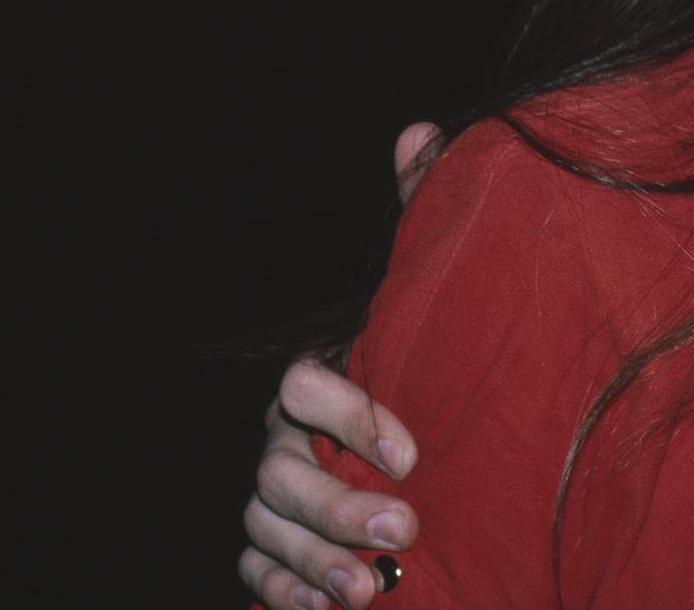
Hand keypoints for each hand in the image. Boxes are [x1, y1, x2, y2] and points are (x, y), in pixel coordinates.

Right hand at [238, 124, 444, 609]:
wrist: (434, 441)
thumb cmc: (428, 358)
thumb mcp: (435, 294)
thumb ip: (426, 216)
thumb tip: (424, 131)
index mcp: (316, 378)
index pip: (302, 388)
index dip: (351, 416)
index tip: (413, 450)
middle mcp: (282, 439)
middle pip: (281, 475)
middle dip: (337, 506)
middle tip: (406, 526)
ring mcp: (273, 494)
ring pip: (266, 529)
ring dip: (315, 560)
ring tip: (372, 585)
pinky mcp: (277, 548)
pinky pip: (258, 574)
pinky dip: (287, 592)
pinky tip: (330, 606)